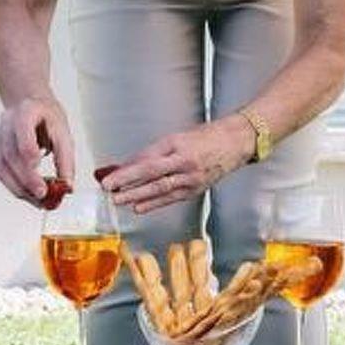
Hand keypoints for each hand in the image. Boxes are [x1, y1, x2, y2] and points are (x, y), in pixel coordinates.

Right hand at [0, 95, 77, 204]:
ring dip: (20, 188)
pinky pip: (1, 171)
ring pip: (2, 167)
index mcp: (25, 111)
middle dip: (27, 180)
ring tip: (39, 200)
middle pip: (11, 155)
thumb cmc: (46, 115)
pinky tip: (29, 193)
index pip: (23, 134)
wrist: (29, 103)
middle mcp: (7, 123)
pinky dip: (15, 185)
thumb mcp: (63, 130)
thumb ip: (65, 158)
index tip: (42, 170)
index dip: (30, 155)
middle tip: (43, 195)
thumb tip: (67, 185)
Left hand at [102, 118, 253, 214]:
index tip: (109, 176)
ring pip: (160, 188)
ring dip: (137, 195)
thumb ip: (153, 152)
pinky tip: (139, 207)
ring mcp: (191, 177)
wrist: (236, 142)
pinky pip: (171, 198)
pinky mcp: (195, 189)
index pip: (147, 158)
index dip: (127, 169)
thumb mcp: (177, 138)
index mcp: (177, 143)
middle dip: (127, 183)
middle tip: (108, 189)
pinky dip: (153, 203)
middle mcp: (184, 161)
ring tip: (119, 200)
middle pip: (151, 173)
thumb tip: (128, 165)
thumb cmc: (206, 137)